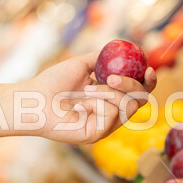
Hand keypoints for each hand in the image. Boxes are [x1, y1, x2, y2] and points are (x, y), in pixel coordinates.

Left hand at [0, 52, 156, 143]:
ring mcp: (105, 126)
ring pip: (127, 107)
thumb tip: (123, 47)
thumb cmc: (52, 82)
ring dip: (108, 93)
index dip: (149, 82)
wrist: (33, 97)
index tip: (150, 69)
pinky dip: (97, 105)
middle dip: (131, 86)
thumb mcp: (82, 64)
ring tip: (86, 91)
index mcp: (110, 98)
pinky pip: (111, 115)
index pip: (140, 92)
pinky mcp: (96, 135)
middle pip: (141, 100)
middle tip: (112, 78)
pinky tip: (79, 107)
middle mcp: (111, 114)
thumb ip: (103, 58)